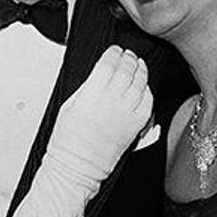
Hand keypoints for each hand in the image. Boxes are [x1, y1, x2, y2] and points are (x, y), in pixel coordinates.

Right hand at [54, 46, 151, 174]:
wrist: (78, 166)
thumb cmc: (68, 140)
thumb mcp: (69, 104)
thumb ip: (88, 87)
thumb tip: (101, 72)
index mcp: (91, 96)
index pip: (108, 64)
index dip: (113, 53)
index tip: (114, 50)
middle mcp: (111, 103)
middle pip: (126, 70)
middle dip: (128, 58)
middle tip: (128, 54)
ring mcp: (126, 114)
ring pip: (140, 84)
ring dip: (140, 70)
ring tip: (138, 64)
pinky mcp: (135, 126)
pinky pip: (148, 103)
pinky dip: (147, 91)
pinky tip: (144, 86)